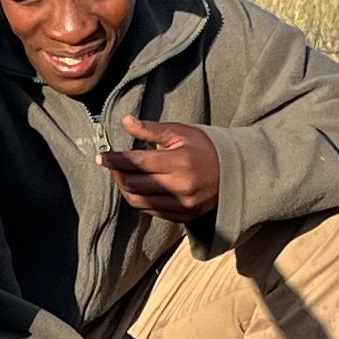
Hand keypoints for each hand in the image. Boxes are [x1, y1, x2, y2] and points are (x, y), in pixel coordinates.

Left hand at [104, 115, 219, 220]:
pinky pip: (151, 211)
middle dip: (116, 174)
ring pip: (138, 202)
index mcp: (180, 162)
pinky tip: (137, 188)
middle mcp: (180, 187)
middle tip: (110, 164)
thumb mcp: (182, 132)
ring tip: (121, 176)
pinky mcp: (183, 217)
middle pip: (133, 185)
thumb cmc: (206, 147)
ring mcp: (182, 205)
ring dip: (124, 189)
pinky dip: (139, 200)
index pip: (136, 163)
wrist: (236, 173)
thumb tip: (125, 121)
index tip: (102, 155)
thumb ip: (152, 130)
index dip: (115, 159)